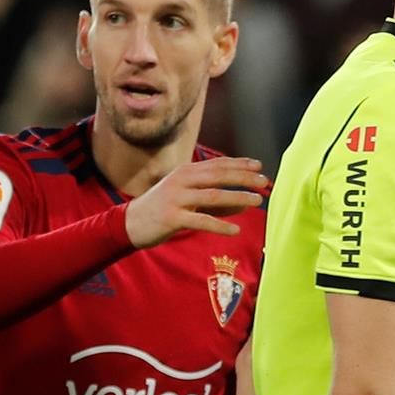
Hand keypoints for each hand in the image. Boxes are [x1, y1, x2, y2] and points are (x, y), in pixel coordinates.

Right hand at [124, 157, 267, 249]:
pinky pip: (201, 221)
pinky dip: (220, 225)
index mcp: (185, 172)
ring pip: (212, 195)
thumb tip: (244, 203)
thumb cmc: (162, 210)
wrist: (129, 223)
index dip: (239, 163)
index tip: (259, 166)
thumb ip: (213, 200)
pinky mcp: (171, 218)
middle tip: (264, 181)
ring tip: (256, 201)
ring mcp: (176, 198)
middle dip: (243, 177)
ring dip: (237, 197)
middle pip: (218, 175)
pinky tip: (235, 231)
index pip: (217, 164)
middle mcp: (181, 181)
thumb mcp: (186, 199)